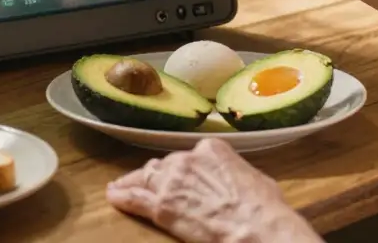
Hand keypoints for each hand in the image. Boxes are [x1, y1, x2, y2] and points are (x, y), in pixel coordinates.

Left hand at [106, 138, 319, 242]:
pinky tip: (113, 196)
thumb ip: (234, 174)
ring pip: (146, 178)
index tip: (179, 177)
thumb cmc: (264, 209)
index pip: (187, 156)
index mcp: (212, 149)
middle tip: (152, 186)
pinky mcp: (161, 206)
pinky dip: (122, 197)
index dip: (180, 169)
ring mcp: (171, 182)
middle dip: (159, 177)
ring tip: (122, 187)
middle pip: (164, 166)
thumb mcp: (254, 180)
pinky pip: (134, 198)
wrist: (255, 227)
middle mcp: (187, 159)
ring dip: (134, 184)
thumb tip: (235, 183)